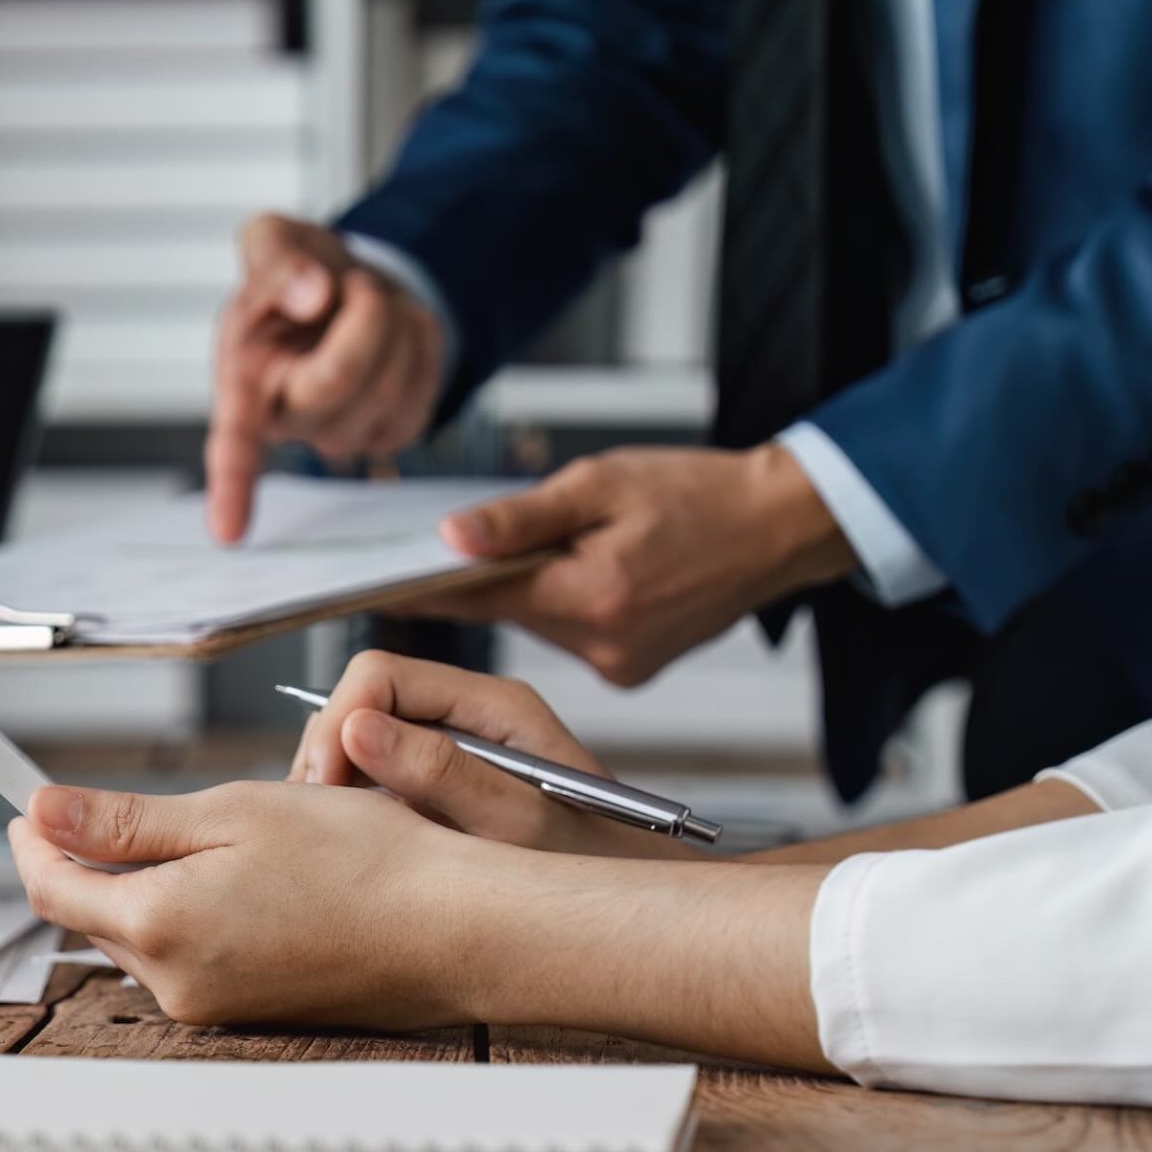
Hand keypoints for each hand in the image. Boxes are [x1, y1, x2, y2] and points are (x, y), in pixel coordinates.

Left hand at [9, 781, 498, 1027]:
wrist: (452, 929)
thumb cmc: (360, 862)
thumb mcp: (230, 813)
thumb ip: (124, 822)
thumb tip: (42, 815)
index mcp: (159, 924)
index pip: (52, 887)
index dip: (32, 840)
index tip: (27, 803)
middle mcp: (176, 982)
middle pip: (94, 916)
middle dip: (88, 861)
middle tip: (101, 809)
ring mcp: (213, 1006)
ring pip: (141, 938)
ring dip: (141, 888)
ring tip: (190, 836)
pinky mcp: (248, 1012)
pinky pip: (188, 959)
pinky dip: (188, 915)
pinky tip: (236, 880)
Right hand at [206, 214, 444, 543]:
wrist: (345, 284)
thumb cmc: (294, 273)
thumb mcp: (270, 240)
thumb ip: (276, 256)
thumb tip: (312, 294)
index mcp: (243, 384)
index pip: (235, 445)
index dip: (232, 488)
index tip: (229, 535)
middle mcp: (290, 423)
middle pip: (341, 379)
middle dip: (363, 315)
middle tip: (353, 282)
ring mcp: (346, 435)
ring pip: (392, 376)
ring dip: (394, 316)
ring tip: (365, 300)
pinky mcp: (396, 430)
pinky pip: (426, 379)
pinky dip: (420, 334)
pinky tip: (393, 326)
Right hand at [289, 651, 689, 859]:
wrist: (632, 920)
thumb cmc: (593, 870)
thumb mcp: (517, 826)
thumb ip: (440, 773)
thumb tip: (356, 728)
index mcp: (494, 705)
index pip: (382, 674)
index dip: (340, 720)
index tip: (325, 785)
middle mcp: (470, 716)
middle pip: (363, 701)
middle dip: (328, 751)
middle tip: (316, 820)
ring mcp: (453, 751)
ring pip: (361, 739)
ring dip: (335, 782)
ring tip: (333, 838)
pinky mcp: (441, 788)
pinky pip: (375, 777)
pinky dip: (352, 806)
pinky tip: (356, 846)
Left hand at [413, 444, 857, 685]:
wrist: (780, 526)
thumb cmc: (698, 492)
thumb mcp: (601, 483)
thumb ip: (521, 518)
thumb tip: (450, 538)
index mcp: (589, 594)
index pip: (477, 597)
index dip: (423, 587)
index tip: (371, 584)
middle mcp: (600, 643)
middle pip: (506, 612)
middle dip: (483, 579)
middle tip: (450, 547)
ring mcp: (618, 663)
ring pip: (538, 624)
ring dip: (530, 590)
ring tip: (554, 547)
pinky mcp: (632, 668)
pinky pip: (572, 636)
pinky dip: (566, 605)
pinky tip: (590, 574)